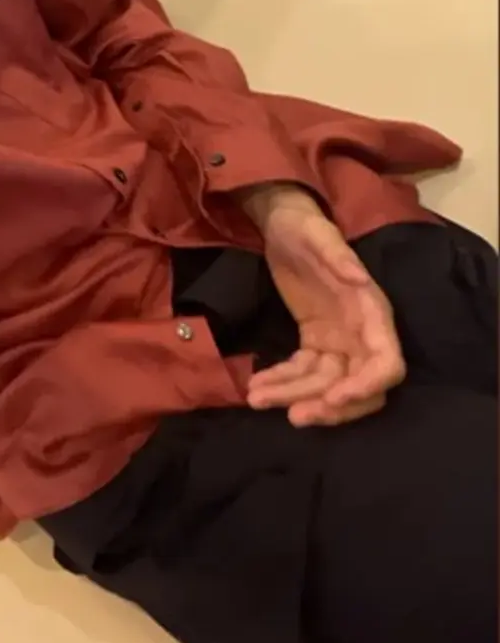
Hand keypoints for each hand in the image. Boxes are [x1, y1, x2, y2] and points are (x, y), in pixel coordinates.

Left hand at [244, 185, 403, 426]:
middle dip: (328, 405)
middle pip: (357, 385)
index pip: (385, 363)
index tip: (335, 399)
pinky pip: (302, 372)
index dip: (366, 386)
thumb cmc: (305, 228)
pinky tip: (256, 385)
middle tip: (293, 416)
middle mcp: (360, 334)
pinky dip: (281, 382)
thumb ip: (338, 256)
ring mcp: (337, 341)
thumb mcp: (317, 236)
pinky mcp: (314, 342)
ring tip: (256, 398)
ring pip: (324, 384)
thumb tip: (359, 279)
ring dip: (294, 396)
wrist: (283, 225)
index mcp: (372, 312)